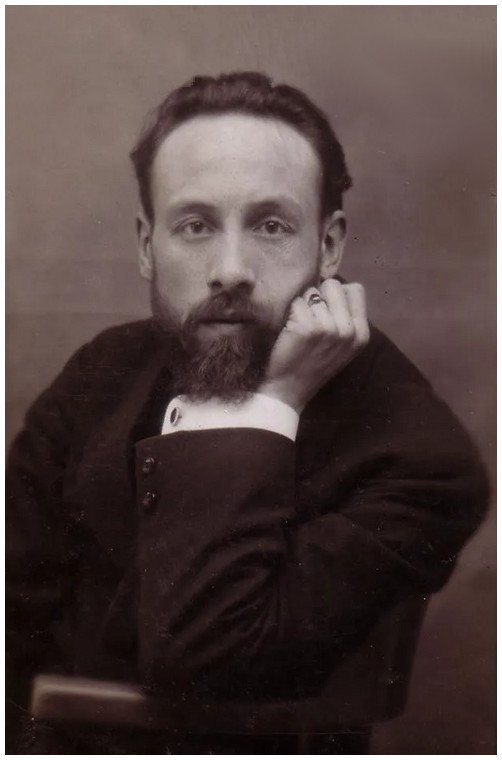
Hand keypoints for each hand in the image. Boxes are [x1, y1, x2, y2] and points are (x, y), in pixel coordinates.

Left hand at [260, 280, 369, 412]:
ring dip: (302, 305)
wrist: (289, 390)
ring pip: (311, 292)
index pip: (356, 289)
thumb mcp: (342, 346)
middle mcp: (348, 330)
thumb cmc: (312, 365)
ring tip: (300, 326)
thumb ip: (346, 318)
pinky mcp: (307, 327)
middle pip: (333, 285)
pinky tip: (290, 330)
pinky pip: (295, 302)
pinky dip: (289, 312)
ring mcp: (328, 328)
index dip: (337, 294)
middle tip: (310, 317)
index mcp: (361, 333)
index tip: (326, 309)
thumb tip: (333, 283)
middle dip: (319, 295)